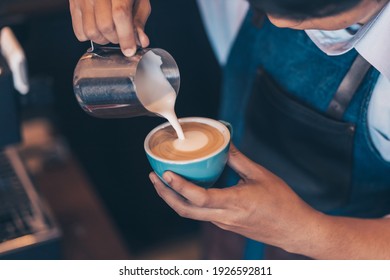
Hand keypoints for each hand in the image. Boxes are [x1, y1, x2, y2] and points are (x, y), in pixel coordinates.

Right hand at [69, 0, 150, 55]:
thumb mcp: (139, 1)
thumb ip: (139, 21)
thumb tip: (141, 42)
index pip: (120, 14)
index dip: (126, 36)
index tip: (130, 50)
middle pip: (104, 26)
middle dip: (115, 39)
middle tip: (120, 35)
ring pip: (90, 32)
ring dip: (103, 39)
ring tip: (109, 31)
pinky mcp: (73, 3)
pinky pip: (79, 32)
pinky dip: (89, 37)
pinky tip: (97, 29)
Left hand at [149, 144, 322, 251]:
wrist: (294, 229)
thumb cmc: (282, 202)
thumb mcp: (261, 175)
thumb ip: (238, 160)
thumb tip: (223, 144)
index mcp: (235, 203)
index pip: (199, 198)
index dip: (179, 186)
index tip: (165, 173)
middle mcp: (224, 217)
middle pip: (185, 210)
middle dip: (165, 194)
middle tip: (153, 176)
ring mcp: (223, 223)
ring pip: (191, 214)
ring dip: (174, 199)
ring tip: (163, 181)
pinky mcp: (226, 225)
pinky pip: (201, 214)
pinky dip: (188, 202)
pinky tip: (187, 189)